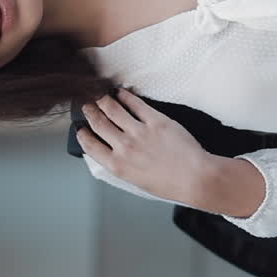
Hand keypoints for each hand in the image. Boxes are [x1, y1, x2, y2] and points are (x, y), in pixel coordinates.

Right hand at [76, 88, 212, 204]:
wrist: (194, 178)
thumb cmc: (169, 184)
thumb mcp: (136, 181)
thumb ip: (120, 165)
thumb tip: (110, 152)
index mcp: (117, 166)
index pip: (89, 144)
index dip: (82, 133)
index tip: (81, 128)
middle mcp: (124, 147)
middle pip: (98, 122)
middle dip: (89, 110)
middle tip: (87, 105)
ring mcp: (139, 132)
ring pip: (112, 108)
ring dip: (102, 100)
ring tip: (99, 95)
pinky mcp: (156, 121)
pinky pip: (135, 103)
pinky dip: (124, 95)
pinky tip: (121, 92)